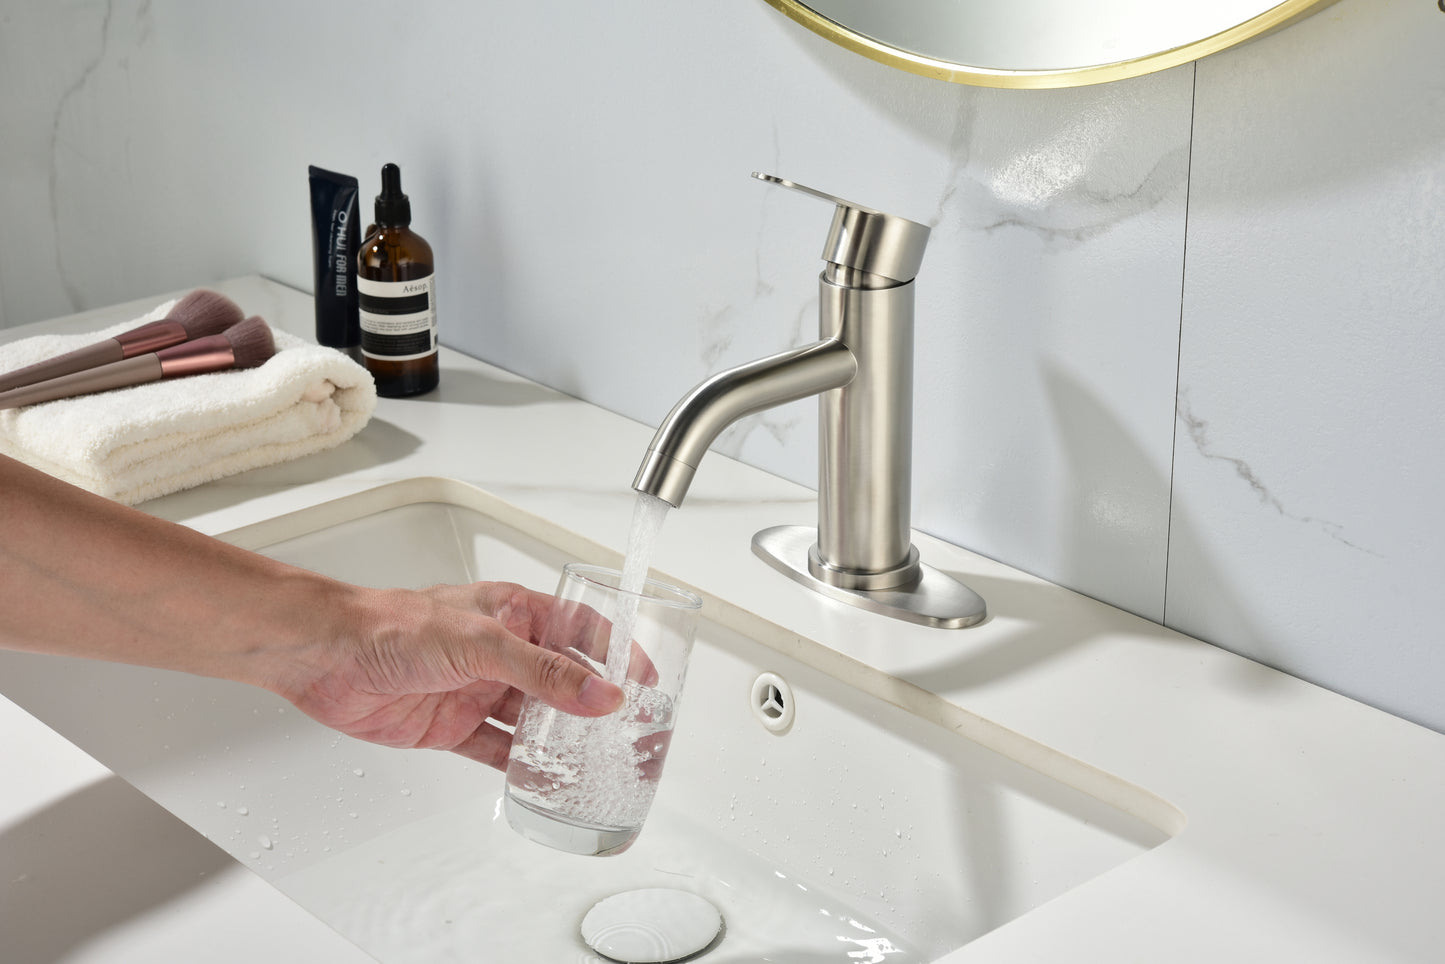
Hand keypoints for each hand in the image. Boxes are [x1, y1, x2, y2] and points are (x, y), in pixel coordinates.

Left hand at [268, 581, 625, 769]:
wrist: (325, 656)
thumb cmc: (391, 624)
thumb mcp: (483, 643)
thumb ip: (545, 673)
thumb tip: (602, 694)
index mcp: (513, 612)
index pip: (581, 629)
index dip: (616, 652)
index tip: (646, 678)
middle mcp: (498, 651)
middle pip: (560, 679)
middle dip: (593, 704)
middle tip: (628, 730)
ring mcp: (475, 689)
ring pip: (532, 719)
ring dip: (559, 739)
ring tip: (594, 762)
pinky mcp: (449, 726)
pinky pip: (495, 750)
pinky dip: (518, 767)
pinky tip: (540, 780)